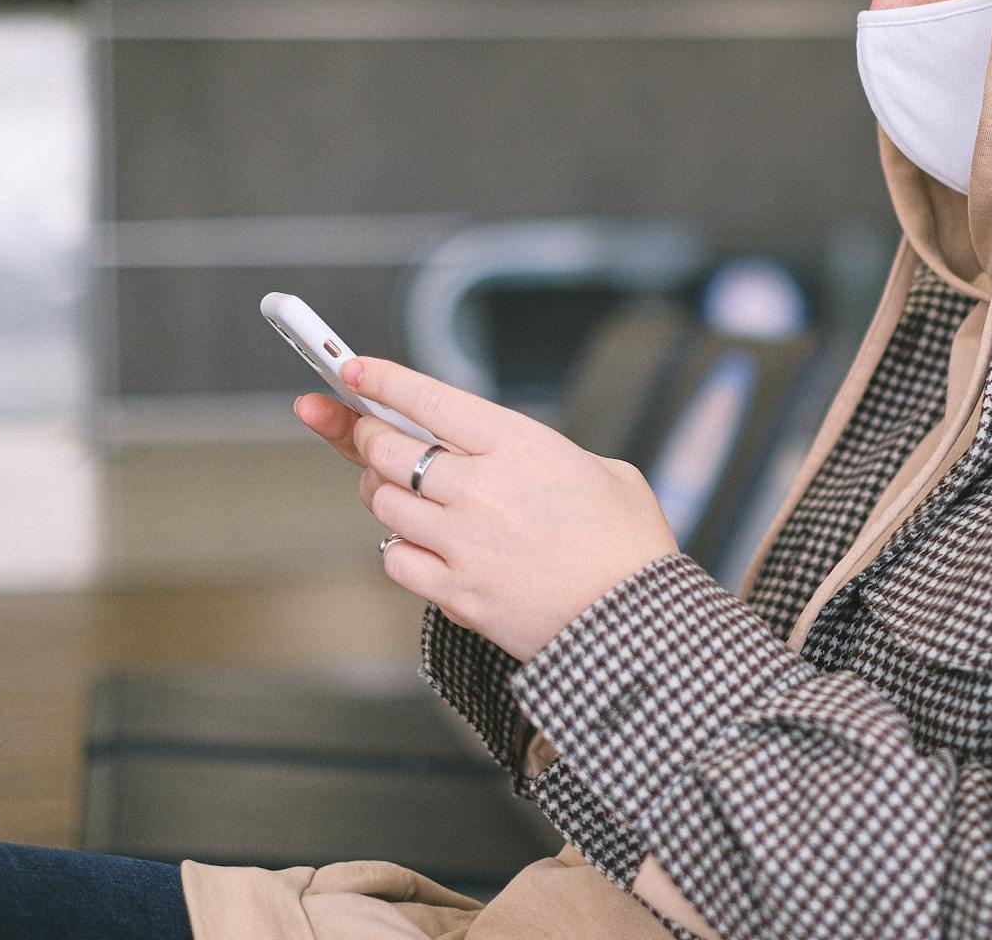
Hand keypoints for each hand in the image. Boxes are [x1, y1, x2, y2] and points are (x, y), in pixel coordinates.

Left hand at [296, 360, 678, 662]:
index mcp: (522, 445)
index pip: (427, 399)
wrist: (637, 622)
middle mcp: (484, 489)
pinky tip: (420, 544)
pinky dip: (399, 548)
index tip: (354, 371)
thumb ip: (541, 455)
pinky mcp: (457, 593)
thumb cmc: (628, 547)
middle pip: (386, 449)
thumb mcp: (605, 470)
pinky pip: (396, 560)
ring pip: (383, 503)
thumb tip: (498, 453)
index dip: (380, 380)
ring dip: (381, 492)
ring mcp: (464, 542)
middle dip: (365, 435)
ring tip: (400, 492)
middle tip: (365, 433)